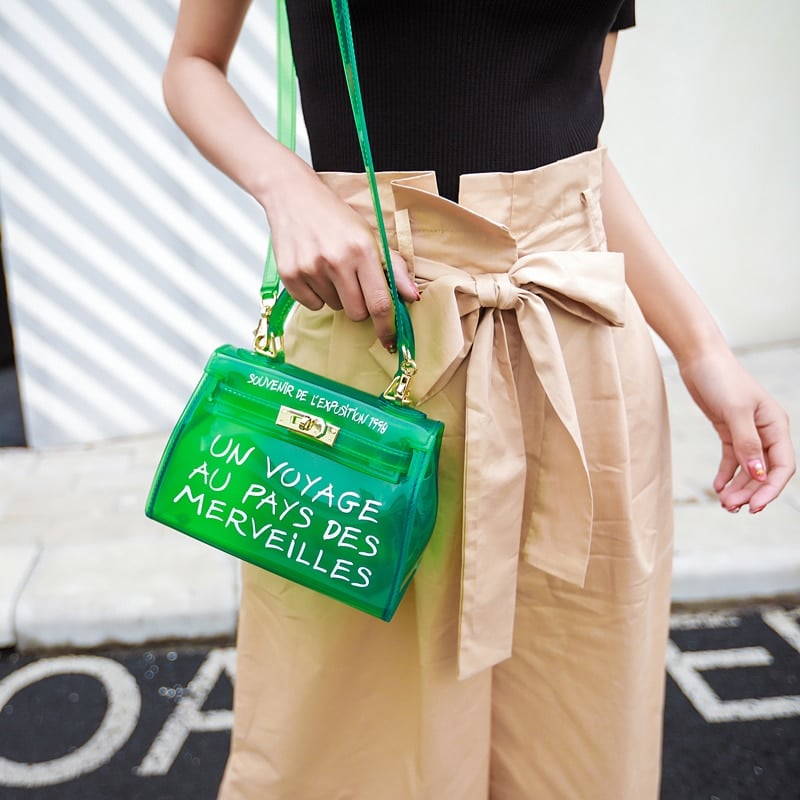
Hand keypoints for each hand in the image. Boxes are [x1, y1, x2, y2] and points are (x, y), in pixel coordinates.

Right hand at [260, 161, 418, 350]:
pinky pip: (312, 305)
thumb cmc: (335, 217)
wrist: (292, 195)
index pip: (380, 302)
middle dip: (361, 306)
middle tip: (354, 284)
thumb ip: (395, 267)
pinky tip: (314, 271)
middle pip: (357, 312)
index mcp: (362, 250)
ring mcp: (311, 268)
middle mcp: (337, 260)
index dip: (387, 326)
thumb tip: (413, 296)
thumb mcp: (370, 236)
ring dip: (337, 296)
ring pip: (334, 308)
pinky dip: (316, 295)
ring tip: (331, 268)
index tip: (390, 341)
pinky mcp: (290, 274)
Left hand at [678, 348, 794, 513]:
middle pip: (764, 471)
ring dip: (738, 486)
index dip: (770, 489)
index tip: (754, 507)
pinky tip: (717, 486)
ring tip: (723, 502)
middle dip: (750, 491)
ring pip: (748, 468)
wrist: (699, 359)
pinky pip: (731, 458)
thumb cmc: (721, 379)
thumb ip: (747, 444)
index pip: (782, 466)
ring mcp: (747, 432)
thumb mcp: (735, 412)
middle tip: (730, 507)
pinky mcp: (728, 430)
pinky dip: (726, 473)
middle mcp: (766, 431)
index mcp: (776, 426)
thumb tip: (758, 474)